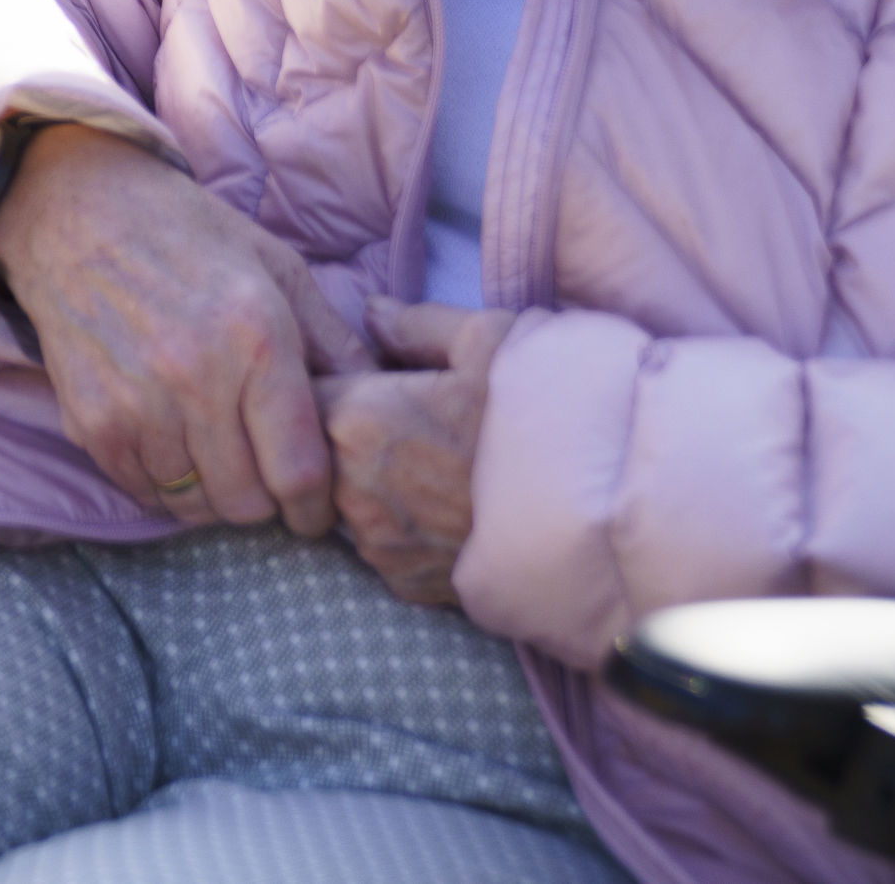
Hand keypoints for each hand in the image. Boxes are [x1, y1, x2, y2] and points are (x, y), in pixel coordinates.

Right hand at [0, 122, 375, 537]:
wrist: (78, 211)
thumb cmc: (189, 237)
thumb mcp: (278, 268)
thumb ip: (334, 341)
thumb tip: (381, 400)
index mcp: (257, 339)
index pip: (299, 471)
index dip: (314, 510)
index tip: (314, 513)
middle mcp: (196, 378)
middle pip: (246, 502)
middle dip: (264, 502)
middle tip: (261, 477)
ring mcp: (137, 403)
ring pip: (192, 504)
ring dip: (211, 494)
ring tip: (215, 458)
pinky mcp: (92, 420)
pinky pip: (142, 491)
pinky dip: (163, 485)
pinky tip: (172, 447)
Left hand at [316, 297, 517, 605]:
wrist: (598, 518)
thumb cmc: (540, 417)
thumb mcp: (486, 339)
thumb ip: (414, 322)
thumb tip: (370, 312)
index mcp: (355, 419)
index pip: (296, 393)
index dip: (323, 380)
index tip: (357, 376)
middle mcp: (348, 488)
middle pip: (314, 452)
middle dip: (341, 433)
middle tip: (400, 419)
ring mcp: (375, 543)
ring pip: (342, 500)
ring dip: (365, 482)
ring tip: (426, 463)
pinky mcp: (403, 582)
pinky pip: (379, 543)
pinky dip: (398, 524)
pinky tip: (442, 506)